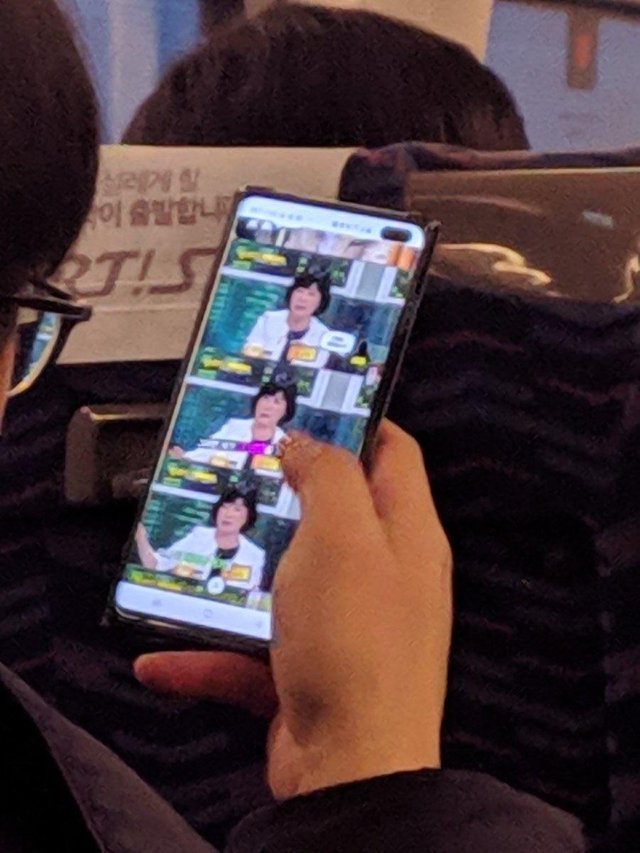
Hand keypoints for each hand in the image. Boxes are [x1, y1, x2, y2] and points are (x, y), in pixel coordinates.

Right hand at [135, 421, 451, 799]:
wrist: (350, 770)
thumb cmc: (356, 645)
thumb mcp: (341, 536)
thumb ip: (328, 476)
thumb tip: (308, 443)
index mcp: (405, 535)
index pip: (392, 453)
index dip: (354, 421)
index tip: (308, 405)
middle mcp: (381, 577)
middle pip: (333, 514)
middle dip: (283, 493)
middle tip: (238, 468)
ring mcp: (344, 626)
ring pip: (284, 581)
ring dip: (236, 574)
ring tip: (194, 551)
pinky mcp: (307, 673)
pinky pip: (251, 652)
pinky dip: (209, 654)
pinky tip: (162, 658)